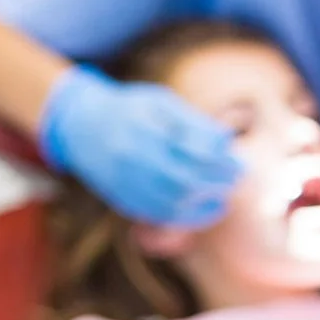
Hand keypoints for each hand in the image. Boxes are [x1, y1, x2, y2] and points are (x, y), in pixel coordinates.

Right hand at [38, 65, 243, 226]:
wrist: (80, 125)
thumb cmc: (129, 109)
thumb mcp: (159, 102)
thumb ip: (191, 122)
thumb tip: (226, 143)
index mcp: (143, 125)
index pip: (191, 149)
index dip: (220, 159)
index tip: (239, 162)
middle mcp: (131, 154)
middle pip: (184, 178)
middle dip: (217, 182)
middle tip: (237, 180)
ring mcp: (124, 179)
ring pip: (172, 200)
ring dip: (204, 202)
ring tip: (223, 197)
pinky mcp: (121, 198)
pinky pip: (159, 214)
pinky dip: (187, 216)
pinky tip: (204, 209)